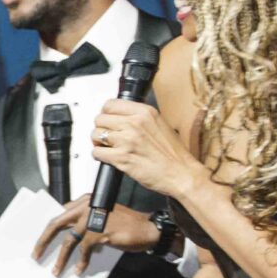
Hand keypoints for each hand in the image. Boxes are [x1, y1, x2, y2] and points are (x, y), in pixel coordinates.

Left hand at [34, 197, 161, 276]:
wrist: (148, 229)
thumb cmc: (126, 224)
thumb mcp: (102, 217)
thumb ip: (84, 222)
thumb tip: (66, 236)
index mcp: (86, 200)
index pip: (60, 214)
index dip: (48, 230)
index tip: (40, 242)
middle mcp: (87, 206)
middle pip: (57, 224)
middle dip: (43, 241)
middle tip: (36, 255)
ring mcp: (93, 218)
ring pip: (69, 241)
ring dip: (61, 258)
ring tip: (56, 270)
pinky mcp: (100, 232)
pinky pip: (83, 250)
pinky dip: (81, 262)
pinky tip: (79, 270)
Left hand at [88, 97, 204, 200]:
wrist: (181, 173)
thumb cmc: (173, 153)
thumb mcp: (159, 125)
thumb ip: (139, 118)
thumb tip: (119, 117)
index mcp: (145, 112)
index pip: (111, 104)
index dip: (106, 114)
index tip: (108, 121)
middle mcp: (134, 123)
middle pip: (100, 119)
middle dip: (102, 129)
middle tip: (108, 137)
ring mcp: (127, 140)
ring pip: (95, 134)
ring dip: (99, 142)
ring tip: (109, 147)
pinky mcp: (121, 157)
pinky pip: (96, 152)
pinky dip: (99, 156)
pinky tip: (110, 157)